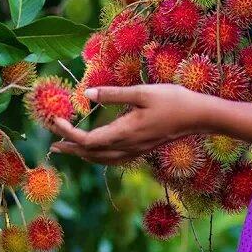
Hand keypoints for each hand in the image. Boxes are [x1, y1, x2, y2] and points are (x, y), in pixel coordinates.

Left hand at [46, 84, 212, 165]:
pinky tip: (97, 151)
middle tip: (52, 141)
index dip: (69, 133)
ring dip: (82, 154)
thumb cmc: (173, 100)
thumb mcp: (142, 92)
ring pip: (102, 159)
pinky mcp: (142, 148)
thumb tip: (87, 94)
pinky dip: (98, 157)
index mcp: (125, 132)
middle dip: (70, 147)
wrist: (199, 116)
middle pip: (91, 153)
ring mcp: (136, 150)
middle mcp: (128, 146)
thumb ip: (113, 94)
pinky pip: (114, 159)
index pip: (88, 140)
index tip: (55, 121)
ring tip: (68, 148)